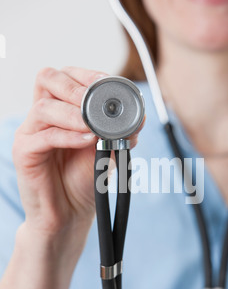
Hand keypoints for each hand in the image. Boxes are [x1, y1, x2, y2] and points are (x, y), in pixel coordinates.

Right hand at [13, 67, 142, 236]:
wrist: (71, 213)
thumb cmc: (86, 178)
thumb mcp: (108, 150)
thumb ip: (122, 132)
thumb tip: (142, 115)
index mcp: (61, 107)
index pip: (66, 75)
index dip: (87, 74)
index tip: (109, 84)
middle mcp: (43, 115)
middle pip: (47, 78)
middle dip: (75, 87)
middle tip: (96, 103)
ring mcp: (30, 132)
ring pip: (44, 107)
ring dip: (74, 114)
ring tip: (95, 128)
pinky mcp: (24, 152)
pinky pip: (43, 136)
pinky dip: (68, 136)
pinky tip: (87, 140)